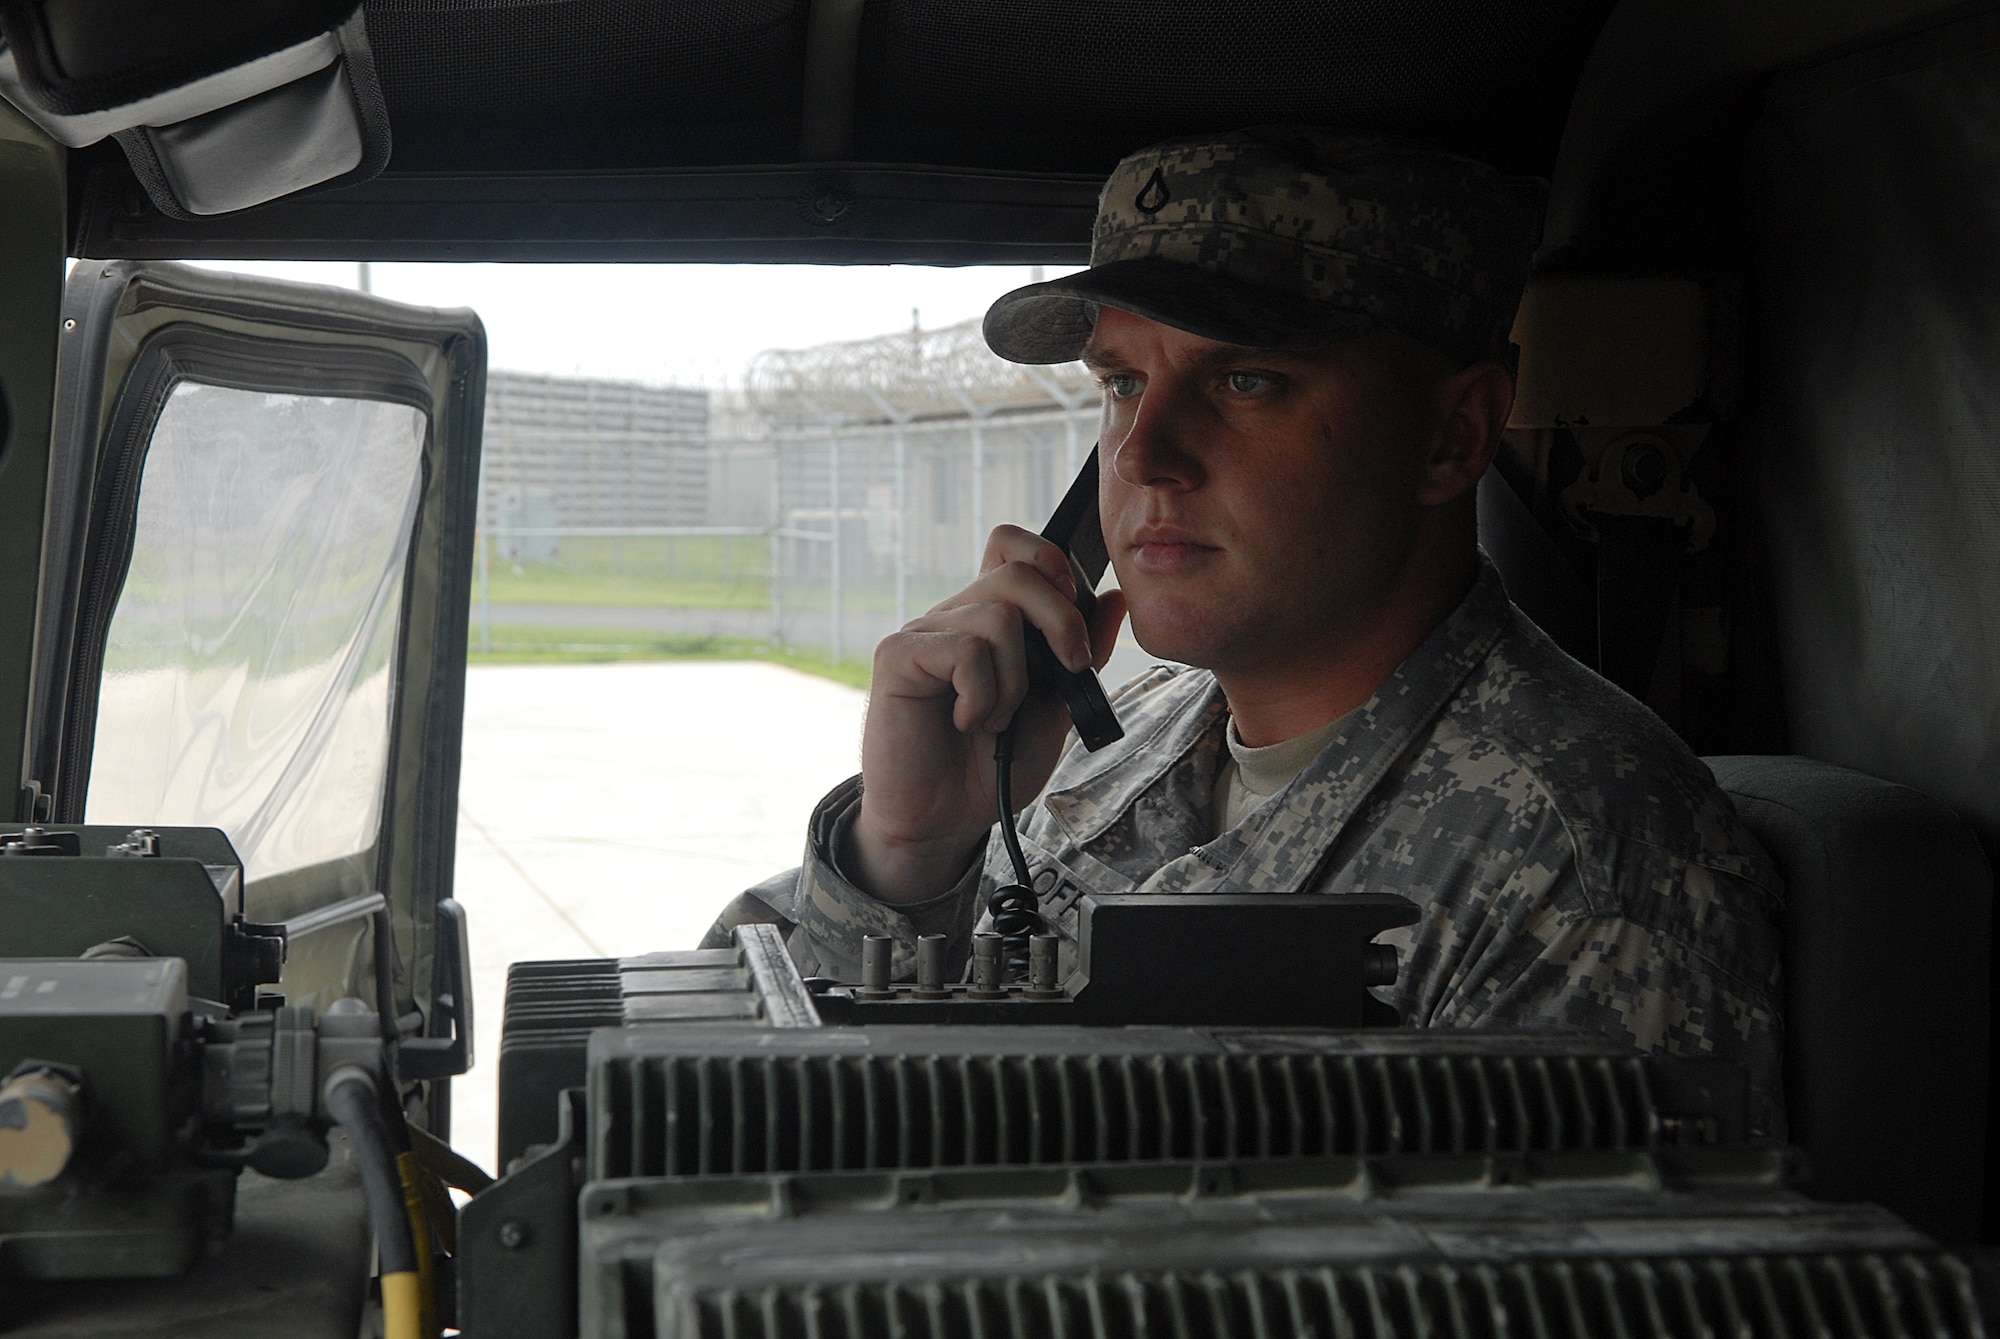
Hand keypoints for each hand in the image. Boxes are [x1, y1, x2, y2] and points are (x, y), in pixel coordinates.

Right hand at [845, 525, 1126, 904]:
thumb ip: (1082, 653)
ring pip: (997, 616)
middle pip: (1018, 572)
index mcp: (991, 618)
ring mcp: (924, 632)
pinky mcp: (897, 656)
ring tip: (997, 720)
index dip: (1051, 561)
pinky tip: (968, 722)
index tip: (1073, 621)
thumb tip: (1112, 597)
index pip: (1012, 545)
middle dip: (1061, 621)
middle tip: (1067, 672)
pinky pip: (964, 650)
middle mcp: (955, 615)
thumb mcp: (1057, 709)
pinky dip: (982, 694)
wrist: (945, 819)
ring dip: (1014, 680)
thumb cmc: (993, 767)